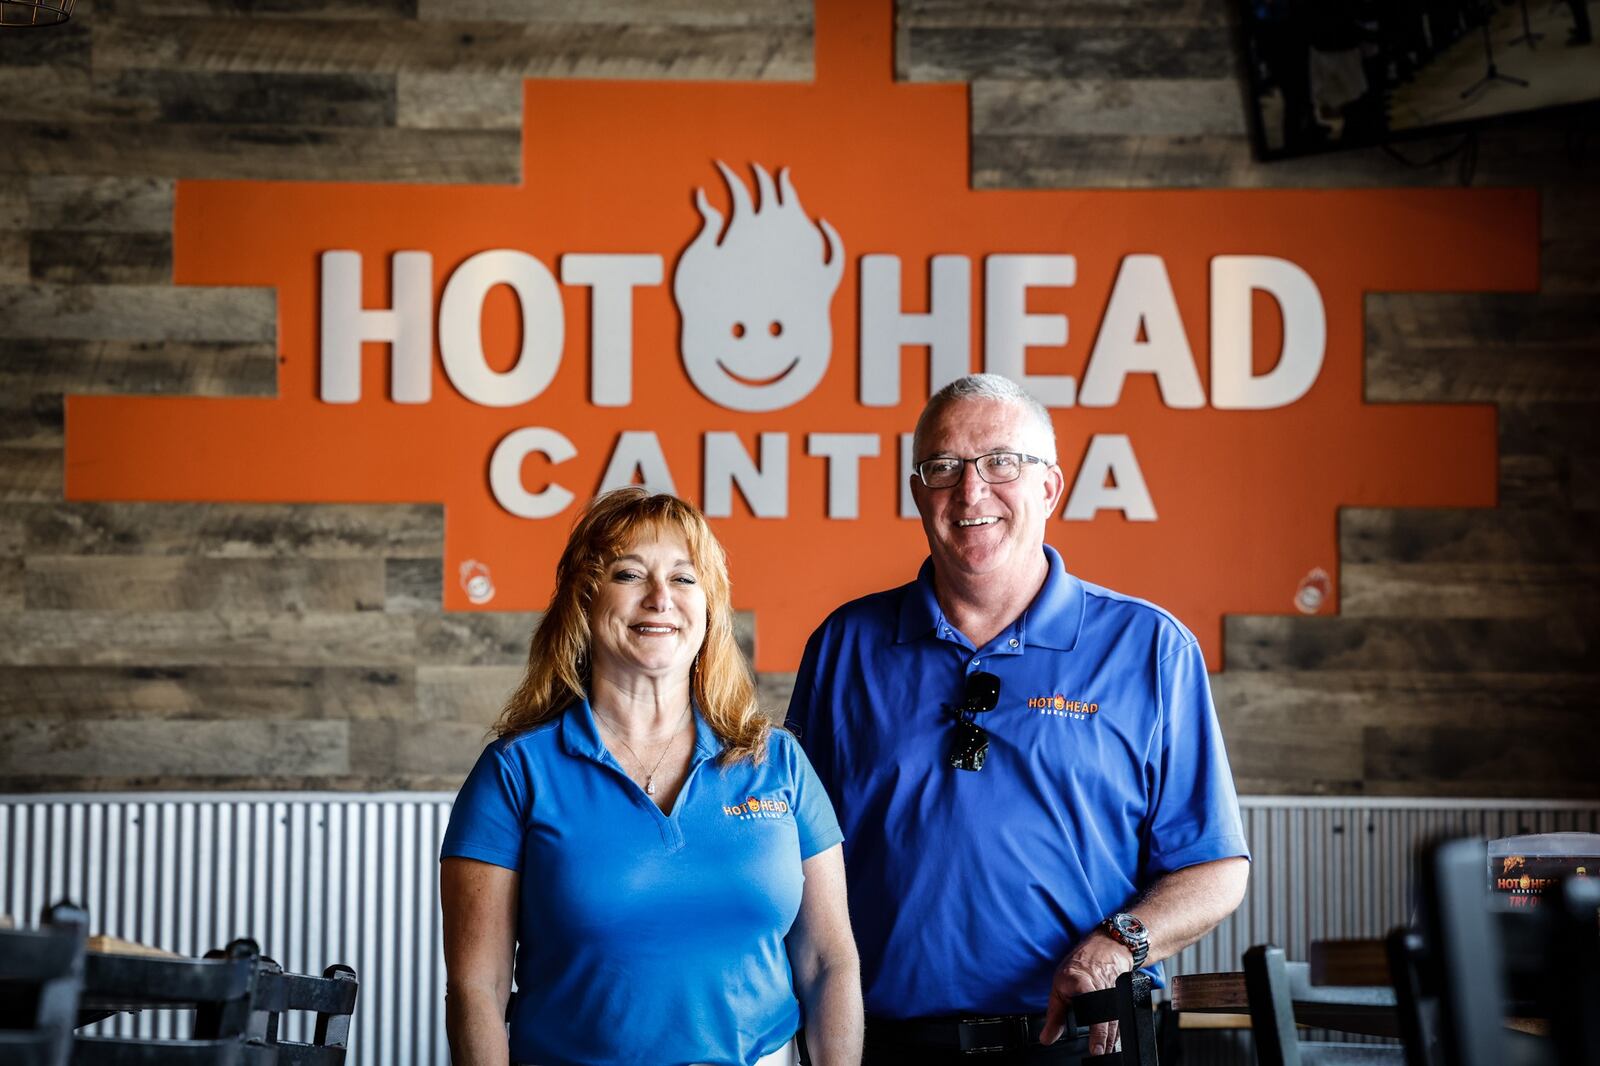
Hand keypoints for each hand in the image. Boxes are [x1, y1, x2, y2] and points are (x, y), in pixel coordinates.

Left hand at [1038, 931, 1133, 1055]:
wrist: (1106, 947)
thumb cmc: (1080, 965)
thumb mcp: (1059, 986)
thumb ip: (1054, 1015)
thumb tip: (1047, 1038)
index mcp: (1083, 983)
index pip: (1093, 1009)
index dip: (1097, 1031)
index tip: (1095, 1048)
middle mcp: (1103, 988)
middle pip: (1108, 1021)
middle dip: (1105, 1041)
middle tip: (1099, 1054)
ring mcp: (1116, 992)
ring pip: (1116, 1022)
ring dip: (1111, 1040)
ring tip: (1104, 1051)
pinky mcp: (1124, 997)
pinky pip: (1121, 1018)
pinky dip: (1116, 1031)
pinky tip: (1112, 1041)